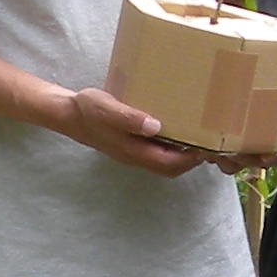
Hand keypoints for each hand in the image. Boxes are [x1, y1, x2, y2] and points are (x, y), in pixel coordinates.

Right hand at [58, 86, 209, 177]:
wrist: (68, 113)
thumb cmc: (88, 110)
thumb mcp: (106, 109)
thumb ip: (128, 118)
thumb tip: (155, 125)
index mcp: (134, 152)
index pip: (170, 164)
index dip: (191, 159)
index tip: (208, 145)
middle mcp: (137, 156)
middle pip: (172, 166)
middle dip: (193, 159)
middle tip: (209, 141)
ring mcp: (134, 151)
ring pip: (165, 159)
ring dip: (184, 152)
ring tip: (200, 135)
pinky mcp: (133, 144)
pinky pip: (158, 150)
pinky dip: (172, 143)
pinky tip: (179, 128)